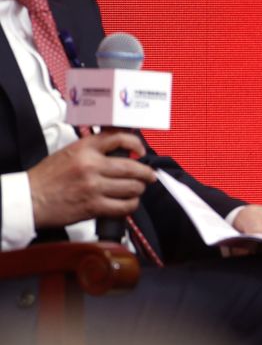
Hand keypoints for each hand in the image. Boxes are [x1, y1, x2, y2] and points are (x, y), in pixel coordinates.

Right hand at [26, 131, 154, 228]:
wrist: (29, 199)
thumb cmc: (46, 178)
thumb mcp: (68, 153)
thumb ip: (92, 150)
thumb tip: (118, 149)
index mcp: (84, 149)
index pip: (118, 139)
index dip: (136, 144)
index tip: (141, 151)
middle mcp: (91, 166)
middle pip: (132, 168)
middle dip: (146, 174)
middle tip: (149, 176)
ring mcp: (94, 187)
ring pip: (132, 187)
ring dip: (138, 190)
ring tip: (135, 190)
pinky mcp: (94, 206)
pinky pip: (124, 206)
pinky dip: (131, 205)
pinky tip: (128, 203)